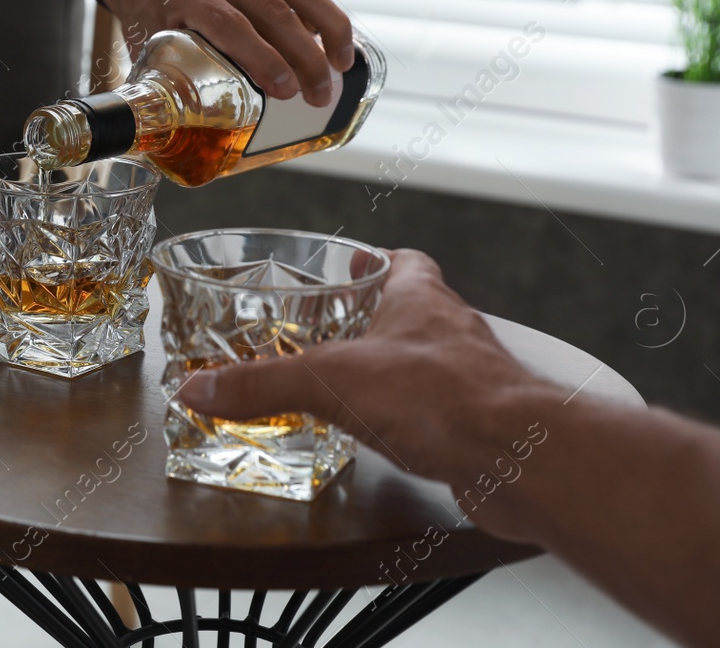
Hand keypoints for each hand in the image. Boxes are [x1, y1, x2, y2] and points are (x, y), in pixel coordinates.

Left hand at [100, 0, 352, 105]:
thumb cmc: (154, 14)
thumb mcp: (152, 47)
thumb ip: (178, 79)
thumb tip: (210, 131)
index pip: (230, 26)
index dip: (264, 60)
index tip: (288, 92)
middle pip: (272, 9)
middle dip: (305, 57)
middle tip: (321, 93)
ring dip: (326, 26)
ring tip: (339, 61)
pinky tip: (319, 19)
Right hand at [177, 249, 559, 531]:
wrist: (520, 458)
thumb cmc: (443, 396)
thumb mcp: (329, 382)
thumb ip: (261, 384)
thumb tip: (200, 387)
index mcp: (419, 298)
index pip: (404, 262)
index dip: (377, 261)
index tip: (352, 264)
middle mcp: (450, 333)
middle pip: (414, 313)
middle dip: (375, 322)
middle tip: (335, 333)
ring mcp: (470, 381)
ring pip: (427, 367)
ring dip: (393, 377)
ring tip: (351, 392)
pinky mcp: (478, 429)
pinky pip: (438, 418)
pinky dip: (411, 426)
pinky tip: (386, 443)